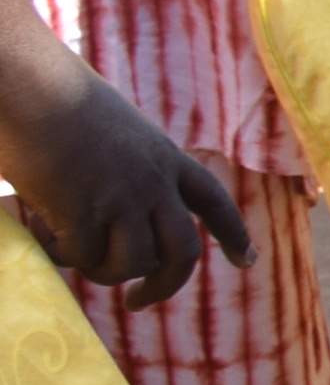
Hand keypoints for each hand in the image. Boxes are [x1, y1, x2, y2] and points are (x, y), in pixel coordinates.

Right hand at [0, 66, 248, 307]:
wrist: (26, 82)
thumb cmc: (56, 99)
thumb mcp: (114, 131)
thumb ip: (128, 168)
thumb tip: (116, 217)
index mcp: (165, 158)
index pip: (213, 202)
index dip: (234, 235)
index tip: (249, 262)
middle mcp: (153, 181)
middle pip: (183, 252)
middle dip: (167, 285)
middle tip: (140, 302)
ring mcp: (121, 196)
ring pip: (134, 264)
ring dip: (104, 272)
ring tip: (75, 255)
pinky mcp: (82, 209)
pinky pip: (84, 258)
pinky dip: (64, 257)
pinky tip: (43, 234)